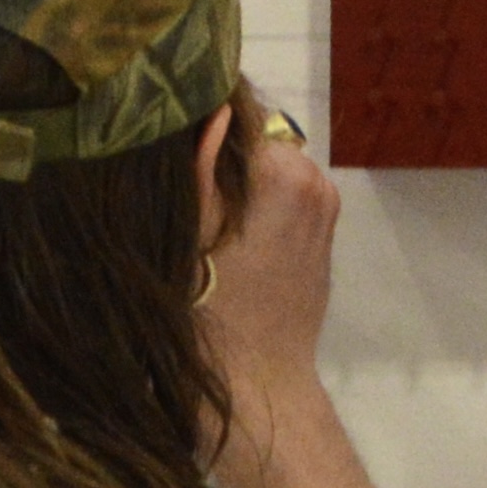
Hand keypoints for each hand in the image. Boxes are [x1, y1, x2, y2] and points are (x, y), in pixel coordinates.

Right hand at [189, 93, 338, 386]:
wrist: (257, 382)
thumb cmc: (209, 314)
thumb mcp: (187, 234)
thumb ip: (200, 164)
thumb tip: (212, 107)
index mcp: (283, 172)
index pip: (239, 105)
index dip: (196, 105)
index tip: (161, 115)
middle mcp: (314, 178)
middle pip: (257, 133)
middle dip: (218, 143)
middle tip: (171, 166)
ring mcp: (325, 206)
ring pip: (271, 161)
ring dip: (237, 171)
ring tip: (196, 200)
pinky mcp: (323, 231)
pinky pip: (284, 191)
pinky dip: (256, 195)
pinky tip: (224, 224)